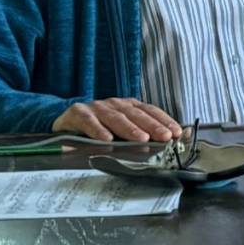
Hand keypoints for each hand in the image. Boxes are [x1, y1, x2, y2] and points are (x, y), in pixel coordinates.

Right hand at [54, 98, 181, 142]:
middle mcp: (114, 104)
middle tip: (164, 137)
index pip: (150, 111)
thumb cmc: (99, 126)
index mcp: (128, 106)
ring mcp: (96, 107)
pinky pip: (89, 122)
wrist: (66, 119)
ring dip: (130, 129)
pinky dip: (97, 130)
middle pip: (136, 114)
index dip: (164, 120)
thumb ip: (143, 132)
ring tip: (141, 139)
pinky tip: (106, 139)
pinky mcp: (78, 113)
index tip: (177, 132)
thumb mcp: (121, 129)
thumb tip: (174, 138)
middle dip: (152, 126)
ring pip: (115, 117)